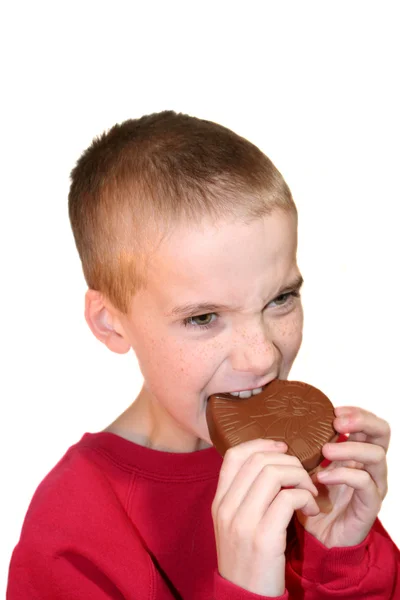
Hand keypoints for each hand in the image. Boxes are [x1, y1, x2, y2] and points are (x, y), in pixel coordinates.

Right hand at [212, 438, 319, 596]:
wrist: (245, 599)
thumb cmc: (246, 559)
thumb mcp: (234, 524)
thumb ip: (244, 495)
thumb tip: (270, 464)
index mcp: (219, 501)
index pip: (234, 455)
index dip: (261, 443)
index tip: (282, 448)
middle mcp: (227, 507)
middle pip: (259, 461)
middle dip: (288, 461)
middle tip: (303, 476)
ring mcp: (243, 522)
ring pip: (274, 474)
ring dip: (300, 477)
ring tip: (310, 492)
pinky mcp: (264, 538)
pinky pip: (289, 498)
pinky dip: (306, 497)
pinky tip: (312, 509)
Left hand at [296, 406, 389, 547]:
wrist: (316, 538)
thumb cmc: (311, 497)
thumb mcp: (307, 466)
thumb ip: (307, 446)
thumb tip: (287, 420)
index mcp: (356, 452)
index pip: (369, 424)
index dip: (356, 412)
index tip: (333, 409)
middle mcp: (369, 466)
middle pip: (382, 433)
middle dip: (361, 421)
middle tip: (337, 422)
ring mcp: (373, 485)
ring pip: (376, 455)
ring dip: (349, 447)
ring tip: (325, 450)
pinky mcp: (369, 505)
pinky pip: (365, 483)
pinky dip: (343, 475)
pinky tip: (322, 476)